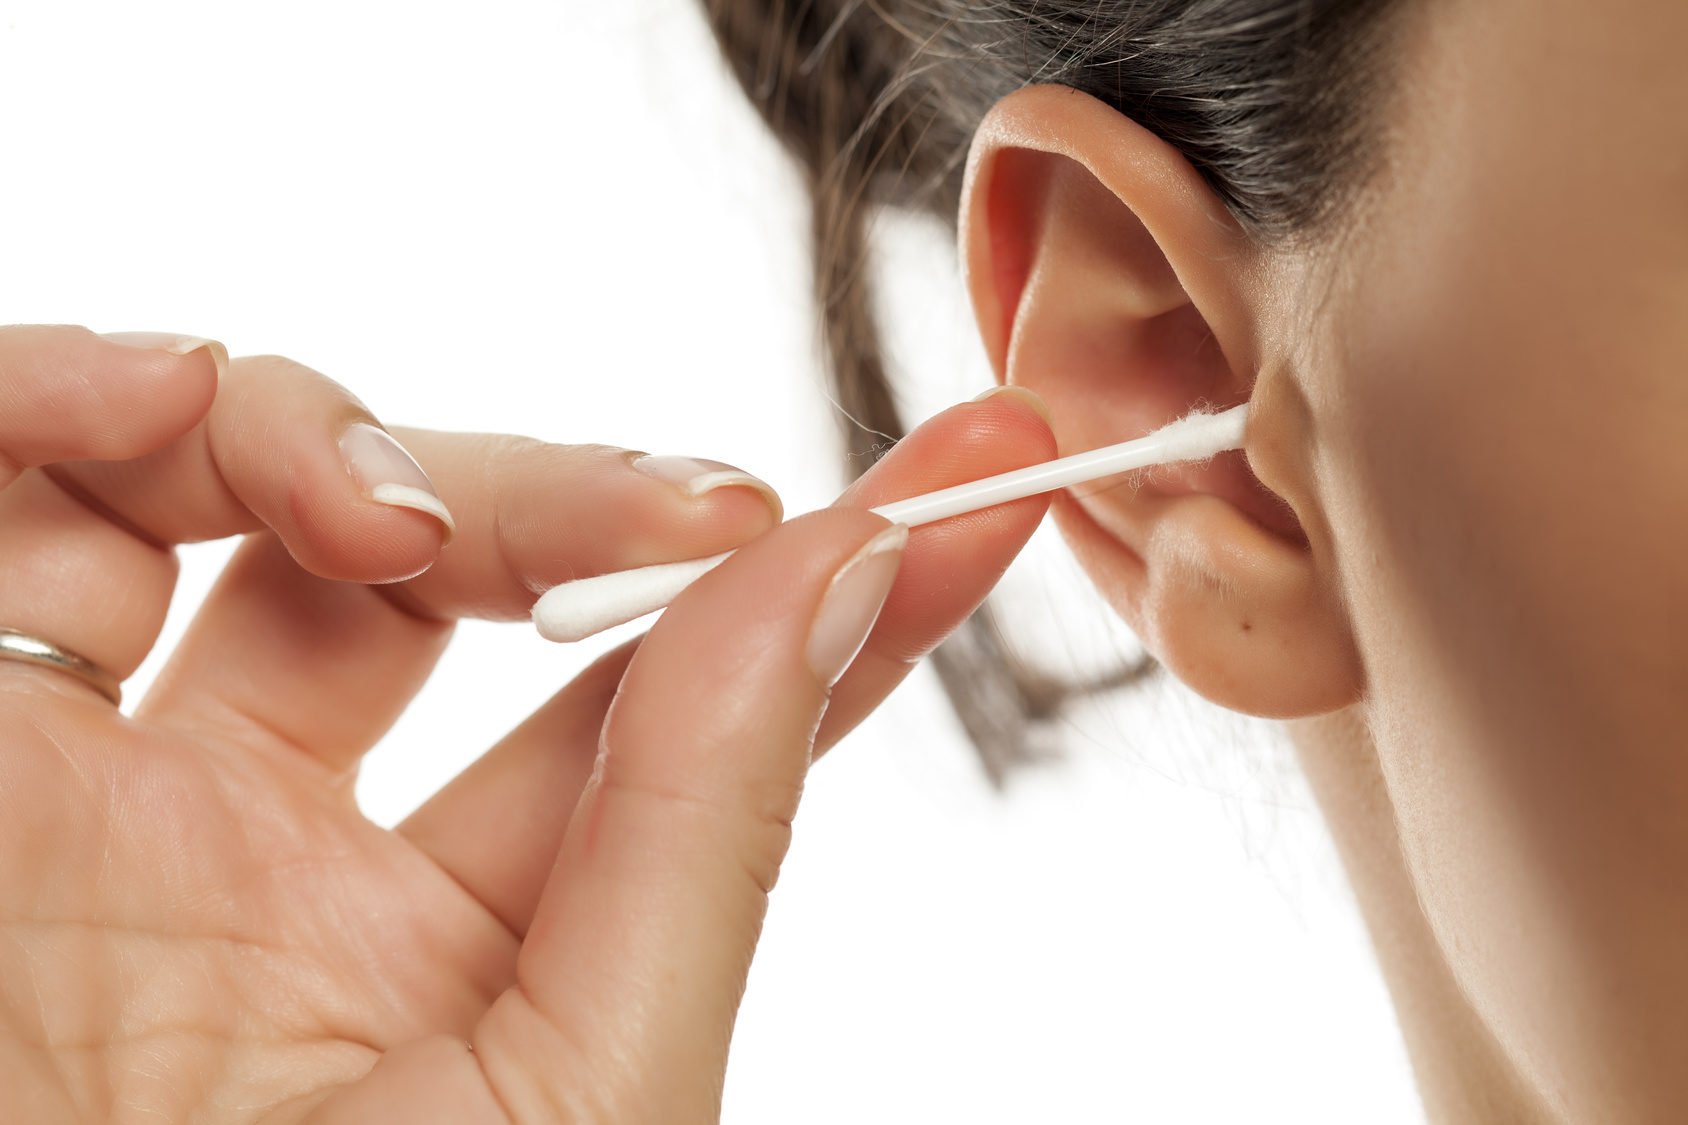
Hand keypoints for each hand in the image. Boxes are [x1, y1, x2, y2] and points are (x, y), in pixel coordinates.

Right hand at [0, 326, 1053, 1122]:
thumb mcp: (570, 1101)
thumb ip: (700, 843)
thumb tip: (848, 592)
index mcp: (431, 951)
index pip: (652, 713)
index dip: (818, 588)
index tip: (978, 484)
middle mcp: (261, 843)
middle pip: (439, 565)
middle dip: (578, 497)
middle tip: (706, 506)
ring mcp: (91, 778)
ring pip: (224, 484)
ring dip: (320, 429)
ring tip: (378, 519)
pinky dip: (66, 391)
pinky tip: (156, 393)